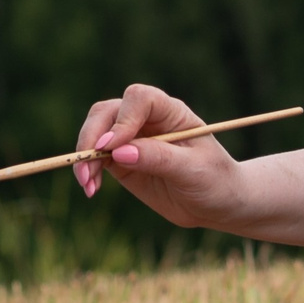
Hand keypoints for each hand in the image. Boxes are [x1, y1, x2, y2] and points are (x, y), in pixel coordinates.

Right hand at [75, 85, 243, 229]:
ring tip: (88, 185)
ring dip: (85, 156)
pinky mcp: (121, 161)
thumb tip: (119, 151)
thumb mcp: (193, 170)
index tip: (113, 147)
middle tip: (88, 167)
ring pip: (96, 132)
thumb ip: (158, 158)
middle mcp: (147, 119)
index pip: (139, 99)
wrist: (217, 203)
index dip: (123, 119)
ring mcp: (131, 139)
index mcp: (171, 112)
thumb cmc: (215, 180)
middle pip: (108, 112)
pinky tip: (91, 189)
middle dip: (92, 136)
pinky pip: (96, 158)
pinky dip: (88, 171)